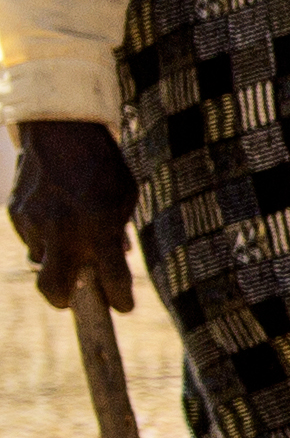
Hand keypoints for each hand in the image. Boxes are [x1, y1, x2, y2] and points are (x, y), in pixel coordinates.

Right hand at [10, 121, 137, 313]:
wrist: (61, 131)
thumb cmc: (102, 165)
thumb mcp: (124, 198)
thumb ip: (118, 232)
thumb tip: (115, 259)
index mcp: (99, 227)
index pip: (113, 280)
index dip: (120, 299)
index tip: (123, 306)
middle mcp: (63, 230)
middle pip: (54, 290)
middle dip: (65, 300)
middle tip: (74, 298)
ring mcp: (34, 223)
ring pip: (40, 263)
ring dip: (55, 261)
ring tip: (68, 241)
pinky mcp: (16, 213)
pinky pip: (30, 239)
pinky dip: (43, 237)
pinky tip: (55, 217)